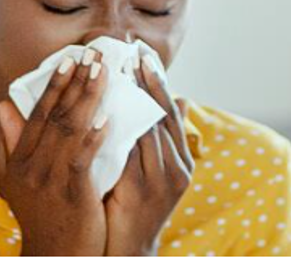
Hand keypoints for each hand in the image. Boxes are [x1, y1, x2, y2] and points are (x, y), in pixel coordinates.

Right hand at [0, 48, 110, 255]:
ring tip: (104, 74)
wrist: (54, 255)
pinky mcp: (71, 194)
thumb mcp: (21, 177)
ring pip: (70, 130)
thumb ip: (14, 140)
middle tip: (94, 55)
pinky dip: (94, 136)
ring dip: (88, 98)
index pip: (37, 113)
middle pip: (55, 115)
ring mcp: (50, 180)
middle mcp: (30, 166)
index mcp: (20, 159)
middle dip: (75, 82)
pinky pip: (83, 158)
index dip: (54, 84)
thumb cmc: (43, 214)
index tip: (69, 59)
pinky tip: (108, 118)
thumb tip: (3, 105)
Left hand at [104, 56, 194, 255]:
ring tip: (121, 72)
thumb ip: (157, 137)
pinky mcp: (145, 192)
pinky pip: (134, 153)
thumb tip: (181, 98)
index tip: (143, 53)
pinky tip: (109, 111)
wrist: (126, 250)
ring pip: (150, 130)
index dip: (157, 81)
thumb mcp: (148, 169)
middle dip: (149, 82)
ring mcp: (164, 181)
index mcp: (180, 159)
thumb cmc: (132, 207)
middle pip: (164, 115)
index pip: (169, 111)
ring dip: (136, 100)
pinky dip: (123, 130)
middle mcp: (178, 167)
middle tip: (134, 52)